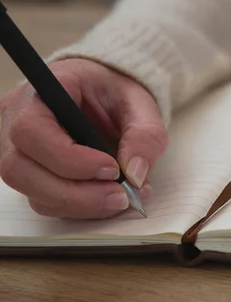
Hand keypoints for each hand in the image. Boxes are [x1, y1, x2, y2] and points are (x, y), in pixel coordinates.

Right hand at [0, 58, 168, 218]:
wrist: (107, 95)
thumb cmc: (116, 93)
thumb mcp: (140, 103)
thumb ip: (144, 134)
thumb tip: (135, 174)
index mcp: (42, 92)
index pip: (31, 130)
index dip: (69, 158)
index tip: (112, 169)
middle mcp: (15, 122)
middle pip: (21, 169)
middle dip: (75, 193)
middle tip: (121, 196)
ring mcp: (17, 151)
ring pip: (32, 193)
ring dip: (80, 205)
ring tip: (121, 199)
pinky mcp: (31, 175)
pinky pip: (46, 202)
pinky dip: (80, 209)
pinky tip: (109, 199)